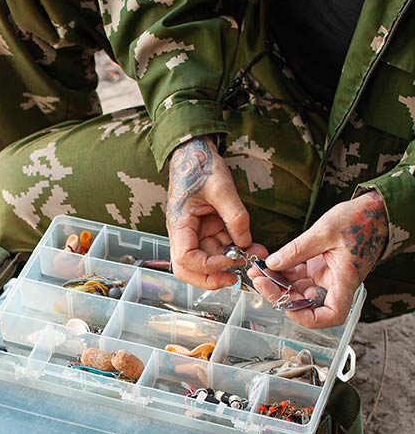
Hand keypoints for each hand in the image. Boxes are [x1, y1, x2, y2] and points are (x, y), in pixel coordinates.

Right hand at [166, 136, 256, 288]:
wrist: (195, 153)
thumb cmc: (200, 167)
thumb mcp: (221, 188)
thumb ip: (235, 217)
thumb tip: (245, 243)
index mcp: (179, 225)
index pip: (185, 259)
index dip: (207, 266)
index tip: (230, 260)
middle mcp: (184, 234)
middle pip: (189, 268)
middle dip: (210, 277)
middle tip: (233, 279)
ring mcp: (196, 233)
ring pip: (208, 260)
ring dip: (229, 262)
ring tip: (254, 256)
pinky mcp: (207, 229)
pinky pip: (219, 247)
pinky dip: (234, 250)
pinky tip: (252, 247)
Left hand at [251, 191, 387, 328]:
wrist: (372, 211)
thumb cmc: (360, 220)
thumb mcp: (325, 231)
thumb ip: (297, 250)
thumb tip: (272, 264)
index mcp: (344, 280)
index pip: (331, 315)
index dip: (308, 317)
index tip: (287, 304)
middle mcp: (334, 284)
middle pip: (306, 304)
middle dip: (280, 295)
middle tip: (259, 279)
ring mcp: (325, 278)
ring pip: (297, 291)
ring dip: (276, 284)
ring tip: (257, 270)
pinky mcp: (317, 269)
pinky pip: (296, 278)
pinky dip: (281, 274)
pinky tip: (266, 265)